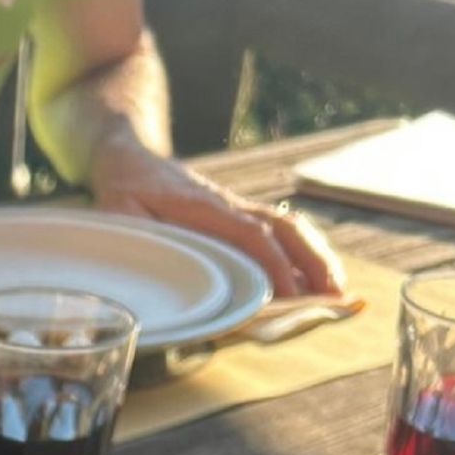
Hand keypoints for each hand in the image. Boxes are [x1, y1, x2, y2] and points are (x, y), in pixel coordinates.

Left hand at [89, 131, 345, 298]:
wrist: (130, 156)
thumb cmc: (122, 190)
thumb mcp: (116, 214)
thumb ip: (131, 239)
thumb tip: (145, 273)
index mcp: (202, 208)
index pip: (249, 235)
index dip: (273, 264)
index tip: (292, 293)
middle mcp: (229, 206)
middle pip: (283, 229)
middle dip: (312, 263)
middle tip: (334, 298)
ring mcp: (237, 210)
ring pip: (288, 229)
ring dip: (316, 258)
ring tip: (338, 292)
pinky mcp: (238, 217)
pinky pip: (279, 233)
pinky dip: (303, 254)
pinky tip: (316, 278)